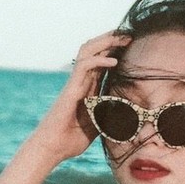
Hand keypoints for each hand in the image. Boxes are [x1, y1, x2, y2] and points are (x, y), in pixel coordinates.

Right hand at [27, 31, 131, 162]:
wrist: (53, 148)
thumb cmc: (71, 140)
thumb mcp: (99, 124)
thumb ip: (110, 114)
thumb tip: (128, 114)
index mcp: (88, 88)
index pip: (102, 61)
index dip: (115, 50)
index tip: (132, 45)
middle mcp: (81, 81)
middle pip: (94, 50)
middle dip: (112, 39)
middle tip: (130, 35)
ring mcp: (75, 83)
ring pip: (88, 52)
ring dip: (105, 42)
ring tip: (122, 39)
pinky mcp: (71, 89)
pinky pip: (84, 67)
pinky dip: (99, 60)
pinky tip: (113, 61)